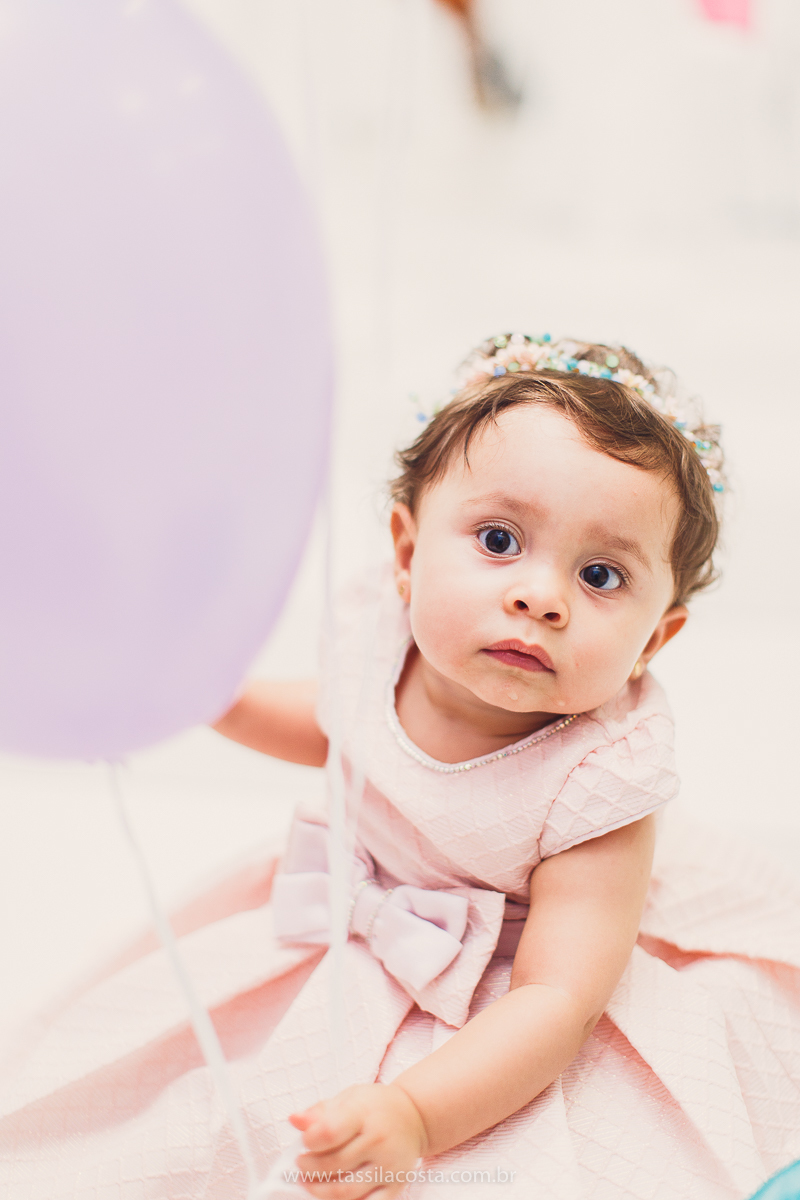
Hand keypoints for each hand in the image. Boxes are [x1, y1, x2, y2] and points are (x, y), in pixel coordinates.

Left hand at [289, 1083, 427, 1198]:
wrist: (414, 1117)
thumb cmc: (376, 1107)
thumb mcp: (349, 1097)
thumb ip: (320, 1111)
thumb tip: (295, 1120)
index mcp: (364, 1113)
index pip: (329, 1132)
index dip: (309, 1141)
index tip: (304, 1141)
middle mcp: (378, 1140)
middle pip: (333, 1165)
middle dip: (308, 1169)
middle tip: (300, 1165)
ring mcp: (388, 1167)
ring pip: (345, 1191)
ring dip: (318, 1190)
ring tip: (308, 1182)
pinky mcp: (395, 1186)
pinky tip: (331, 1196)